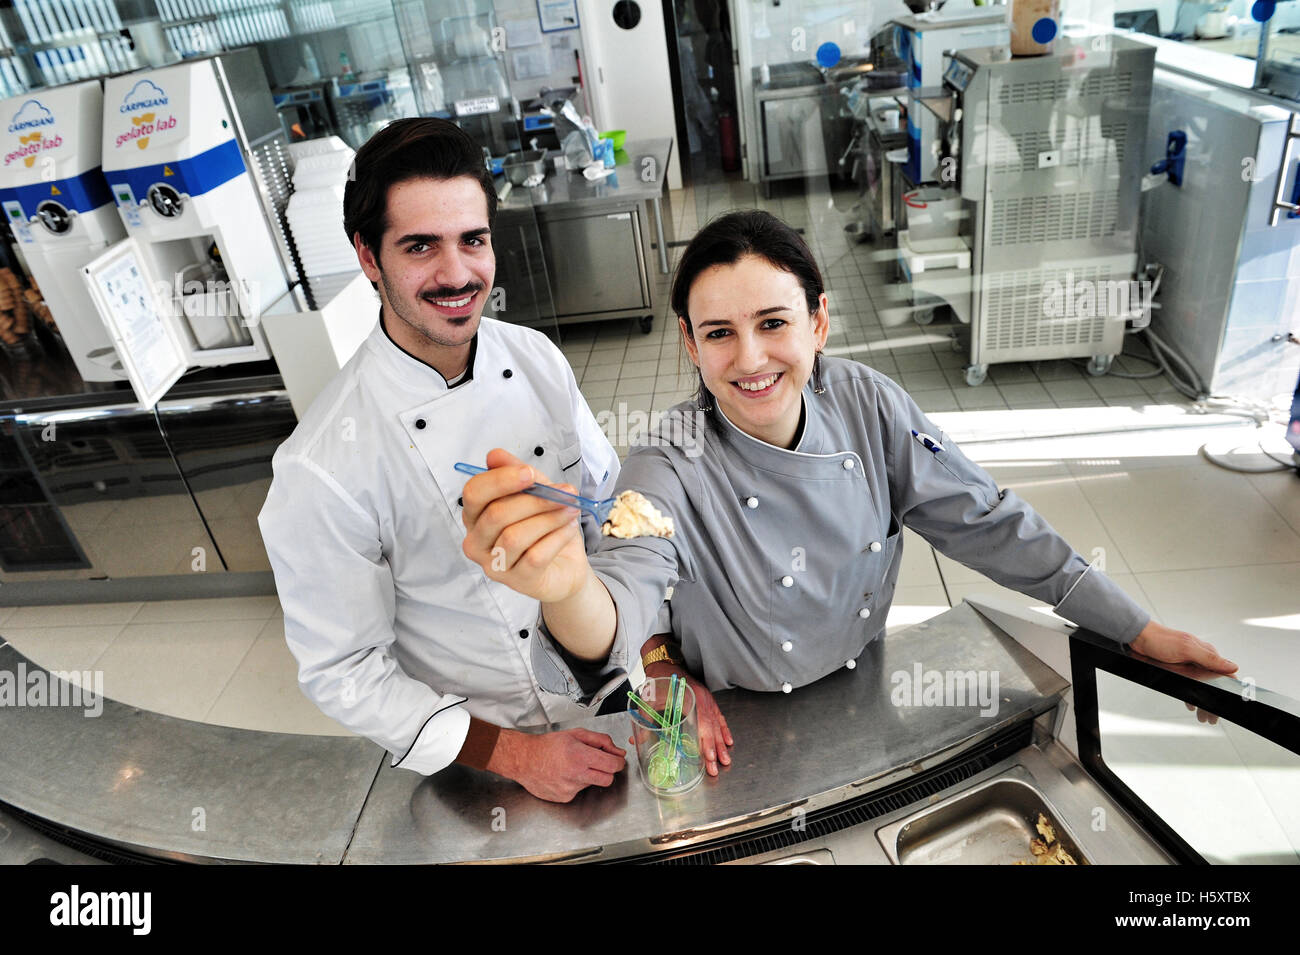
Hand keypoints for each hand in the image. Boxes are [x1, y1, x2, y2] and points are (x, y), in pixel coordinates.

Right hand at [461, 447, 591, 602]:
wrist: (565, 565)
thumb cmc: (545, 527)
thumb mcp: (537, 493)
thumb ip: (518, 473)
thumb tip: (494, 455)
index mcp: (475, 516)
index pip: (473, 493)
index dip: (500, 480)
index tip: (529, 473)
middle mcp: (477, 542)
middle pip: (496, 514)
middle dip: (535, 500)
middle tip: (565, 493)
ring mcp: (494, 565)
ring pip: (514, 536)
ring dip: (549, 518)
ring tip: (571, 510)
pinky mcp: (517, 581)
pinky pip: (534, 556)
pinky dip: (556, 538)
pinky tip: (569, 529)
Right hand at [489, 728, 626, 802]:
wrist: (524, 759)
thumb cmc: (548, 745)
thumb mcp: (576, 734)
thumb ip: (601, 740)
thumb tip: (617, 751)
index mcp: (580, 756)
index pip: (613, 766)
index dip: (618, 762)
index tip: (617, 760)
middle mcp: (576, 775)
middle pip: (608, 779)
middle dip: (607, 771)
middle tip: (599, 763)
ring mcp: (570, 789)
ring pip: (592, 784)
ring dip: (589, 775)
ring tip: (573, 766)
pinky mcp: (564, 798)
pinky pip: (579, 791)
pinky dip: (576, 783)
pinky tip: (564, 775)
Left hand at [646, 662, 732, 776]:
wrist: (665, 663)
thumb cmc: (658, 680)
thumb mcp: (650, 700)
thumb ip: (645, 720)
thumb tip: (634, 741)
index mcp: (691, 698)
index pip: (702, 723)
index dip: (706, 742)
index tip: (708, 757)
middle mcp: (703, 699)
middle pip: (712, 728)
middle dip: (714, 750)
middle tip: (715, 767)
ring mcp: (707, 699)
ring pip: (717, 725)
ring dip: (721, 744)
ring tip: (725, 760)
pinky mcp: (708, 700)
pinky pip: (719, 717)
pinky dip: (724, 730)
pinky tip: (728, 741)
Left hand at [1129, 620, 1236, 725]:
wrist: (1138, 638)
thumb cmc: (1160, 639)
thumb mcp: (1186, 649)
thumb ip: (1209, 658)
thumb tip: (1232, 667)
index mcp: (1206, 653)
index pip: (1225, 675)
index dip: (1227, 692)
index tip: (1225, 706)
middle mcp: (1200, 659)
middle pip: (1213, 684)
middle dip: (1213, 703)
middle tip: (1212, 718)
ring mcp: (1189, 664)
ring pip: (1201, 686)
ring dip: (1203, 701)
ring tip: (1202, 715)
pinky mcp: (1179, 668)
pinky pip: (1189, 684)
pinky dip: (1191, 695)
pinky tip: (1190, 703)